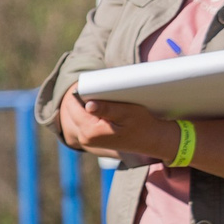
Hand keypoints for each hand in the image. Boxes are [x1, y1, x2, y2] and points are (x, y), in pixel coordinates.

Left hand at [58, 88, 175, 160]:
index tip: (87, 82)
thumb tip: (88, 105)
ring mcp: (86, 140)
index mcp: (90, 132)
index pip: (72, 106)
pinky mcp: (91, 139)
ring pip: (75, 116)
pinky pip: (82, 121)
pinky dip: (88, 112)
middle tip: (95, 87)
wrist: (152, 141)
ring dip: (84, 104)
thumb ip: (107, 109)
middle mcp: (84, 138)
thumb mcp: (127, 113)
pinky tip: (101, 105)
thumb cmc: (143, 125)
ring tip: (100, 96)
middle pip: (71, 111)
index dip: (78, 91)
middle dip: (80, 98)